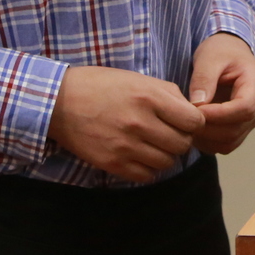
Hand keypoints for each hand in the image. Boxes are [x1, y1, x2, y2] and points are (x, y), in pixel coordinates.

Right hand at [49, 66, 204, 182]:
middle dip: (181, 139)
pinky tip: (140, 155)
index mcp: (149, 97)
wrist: (60, 102)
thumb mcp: (139, 79)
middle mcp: (140, 123)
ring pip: (167, 162)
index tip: (185, 121)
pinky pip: (146, 176)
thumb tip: (192, 114)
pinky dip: (148, 168)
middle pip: (182, 145)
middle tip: (169, 133)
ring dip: (165, 155)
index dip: (194, 122)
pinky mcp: (112, 163)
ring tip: (153, 144)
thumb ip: (169, 95)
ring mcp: (126, 146)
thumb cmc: (103, 86)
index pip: (194, 121)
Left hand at [188, 33, 254, 155]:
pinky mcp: (240, 127)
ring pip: (231, 140)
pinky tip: (194, 131)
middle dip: (209, 128)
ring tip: (187, 125)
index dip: (220, 114)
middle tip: (185, 120)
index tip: (197, 111)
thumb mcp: (210, 58)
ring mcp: (251, 118)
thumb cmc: (221, 51)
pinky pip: (226, 144)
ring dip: (207, 139)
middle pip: (237, 128)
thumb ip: (204, 79)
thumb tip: (198, 104)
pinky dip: (209, 143)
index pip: (244, 108)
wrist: (228, 53)